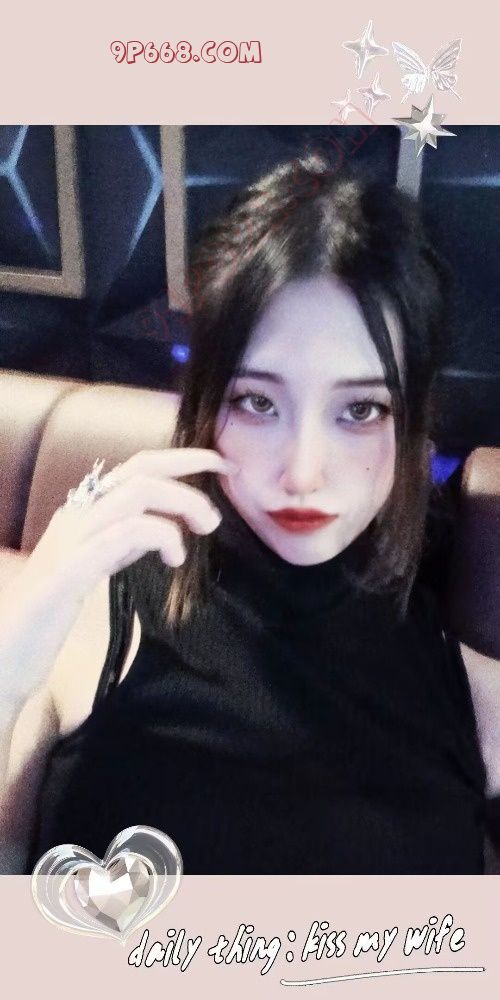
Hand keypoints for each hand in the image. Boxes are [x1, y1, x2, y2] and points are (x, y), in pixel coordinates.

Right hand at [23, 447, 238, 602]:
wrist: (0, 658)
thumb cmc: (44, 619)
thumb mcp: (91, 569)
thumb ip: (118, 545)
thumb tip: (157, 528)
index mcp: (82, 514)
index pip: (136, 468)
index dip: (182, 458)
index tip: (222, 465)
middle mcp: (75, 516)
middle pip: (140, 470)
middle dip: (190, 472)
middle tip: (223, 497)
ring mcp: (70, 540)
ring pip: (137, 495)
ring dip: (182, 504)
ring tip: (206, 529)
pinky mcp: (70, 570)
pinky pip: (123, 534)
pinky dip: (161, 536)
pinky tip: (175, 559)